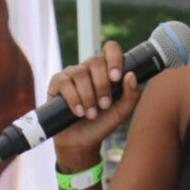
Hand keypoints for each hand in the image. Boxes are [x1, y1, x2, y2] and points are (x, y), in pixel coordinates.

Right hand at [50, 41, 141, 169]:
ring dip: (88, 96)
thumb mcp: (122, 112)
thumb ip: (132, 95)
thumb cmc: (103, 123)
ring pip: (80, 73)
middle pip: (95, 61)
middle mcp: (88, 69)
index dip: (114, 58)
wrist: (82, 141)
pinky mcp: (57, 83)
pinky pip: (65, 82)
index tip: (116, 78)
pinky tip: (79, 112)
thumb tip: (130, 75)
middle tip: (104, 105)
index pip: (110, 49)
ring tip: (91, 114)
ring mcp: (71, 74)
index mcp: (106, 70)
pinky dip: (74, 99)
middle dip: (102, 85)